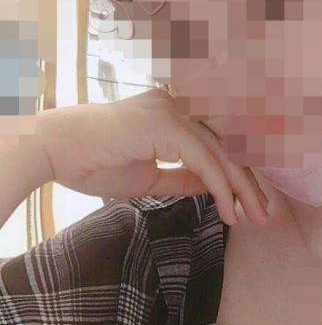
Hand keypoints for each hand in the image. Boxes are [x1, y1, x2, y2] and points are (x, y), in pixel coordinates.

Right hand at [33, 89, 268, 226]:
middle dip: (248, 183)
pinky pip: (204, 160)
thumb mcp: (149, 175)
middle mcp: (177, 106)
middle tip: (264, 215)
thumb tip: (212, 187)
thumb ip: (182, 178)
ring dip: (242, 188)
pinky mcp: (166, 125)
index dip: (239, 172)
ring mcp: (173, 112)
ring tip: (255, 217)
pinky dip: (220, 187)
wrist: (54, 152)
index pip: (218, 142)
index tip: (252, 202)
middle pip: (227, 145)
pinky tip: (230, 211)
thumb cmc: (92, 162)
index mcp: (173, 113)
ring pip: (222, 152)